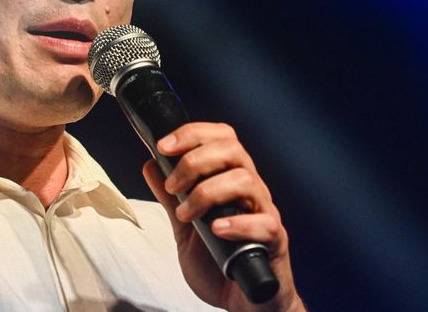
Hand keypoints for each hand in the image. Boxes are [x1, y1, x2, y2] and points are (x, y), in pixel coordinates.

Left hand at [143, 122, 303, 311]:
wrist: (242, 303)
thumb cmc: (220, 263)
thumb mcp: (185, 227)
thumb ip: (171, 197)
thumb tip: (152, 166)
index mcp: (231, 180)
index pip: (222, 137)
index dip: (193, 133)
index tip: (163, 146)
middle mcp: (252, 191)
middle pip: (233, 150)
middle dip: (195, 161)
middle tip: (174, 187)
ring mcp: (265, 214)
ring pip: (246, 180)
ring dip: (208, 193)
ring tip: (188, 215)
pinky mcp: (275, 242)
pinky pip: (265, 223)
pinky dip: (238, 224)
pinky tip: (217, 230)